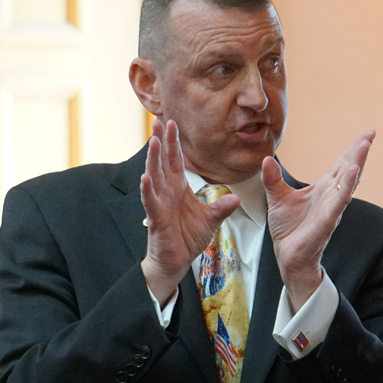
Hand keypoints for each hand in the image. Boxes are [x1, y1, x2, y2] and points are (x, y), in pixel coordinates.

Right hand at [139, 119, 239, 304]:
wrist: (176, 261)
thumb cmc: (188, 238)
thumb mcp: (211, 221)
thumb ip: (222, 208)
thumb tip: (237, 198)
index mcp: (179, 188)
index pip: (176, 160)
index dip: (174, 142)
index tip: (172, 123)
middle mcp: (167, 192)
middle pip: (163, 162)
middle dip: (162, 142)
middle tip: (159, 120)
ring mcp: (159, 204)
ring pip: (155, 176)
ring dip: (154, 159)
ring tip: (153, 141)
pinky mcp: (156, 219)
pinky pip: (150, 202)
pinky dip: (148, 190)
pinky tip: (145, 178)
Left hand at [262, 130, 373, 309]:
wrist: (287, 256)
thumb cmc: (288, 228)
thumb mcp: (276, 198)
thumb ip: (272, 179)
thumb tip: (266, 159)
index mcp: (323, 188)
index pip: (341, 164)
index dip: (353, 149)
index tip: (367, 134)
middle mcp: (331, 196)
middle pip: (349, 169)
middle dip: (360, 152)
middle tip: (370, 134)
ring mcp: (331, 209)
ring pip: (347, 183)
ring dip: (356, 164)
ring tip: (364, 147)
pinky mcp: (327, 222)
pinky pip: (338, 203)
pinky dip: (346, 187)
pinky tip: (353, 173)